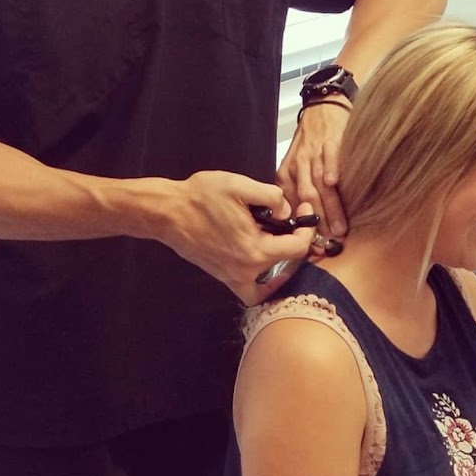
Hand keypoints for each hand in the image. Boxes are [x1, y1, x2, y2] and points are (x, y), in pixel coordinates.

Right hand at [158, 171, 314, 304]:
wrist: (168, 212)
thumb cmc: (201, 197)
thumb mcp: (241, 185)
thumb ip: (272, 196)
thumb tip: (286, 211)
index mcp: (255, 250)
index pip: (298, 248)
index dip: (307, 227)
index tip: (304, 210)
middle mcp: (246, 271)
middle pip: (288, 265)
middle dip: (295, 241)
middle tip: (290, 221)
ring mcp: (232, 278)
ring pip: (270, 285)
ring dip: (282, 267)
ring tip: (281, 243)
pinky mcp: (222, 277)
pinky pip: (251, 290)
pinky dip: (262, 281)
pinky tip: (261, 256)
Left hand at [276, 101, 350, 238]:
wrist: (322, 109)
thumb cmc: (311, 143)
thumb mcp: (297, 167)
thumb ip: (297, 191)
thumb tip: (302, 225)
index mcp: (288, 175)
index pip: (293, 206)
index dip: (303, 228)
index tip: (312, 248)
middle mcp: (299, 166)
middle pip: (307, 199)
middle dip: (318, 224)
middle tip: (327, 245)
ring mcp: (315, 153)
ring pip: (319, 183)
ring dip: (329, 207)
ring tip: (339, 229)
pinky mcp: (330, 141)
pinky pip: (330, 156)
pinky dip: (332, 168)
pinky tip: (336, 182)